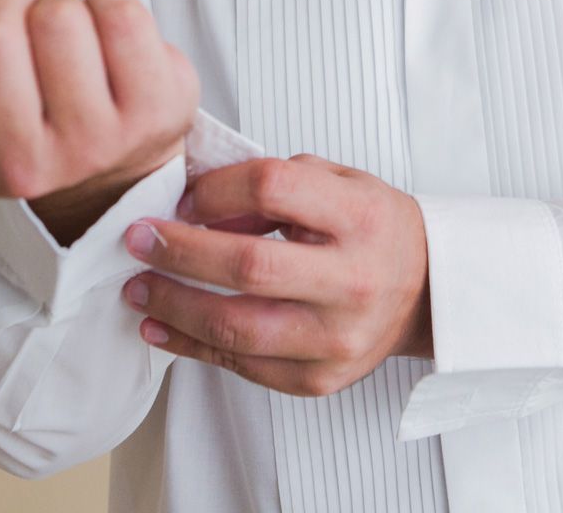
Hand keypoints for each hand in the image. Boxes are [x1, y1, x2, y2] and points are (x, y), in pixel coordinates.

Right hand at [0, 0, 200, 204]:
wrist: (119, 168)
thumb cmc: (25, 114)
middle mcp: (21, 169)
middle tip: (19, 6)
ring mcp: (92, 145)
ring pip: (57, 19)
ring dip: (60, 3)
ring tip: (67, 34)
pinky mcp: (154, 113)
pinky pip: (120, 13)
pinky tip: (109, 26)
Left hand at [119, 154, 433, 396]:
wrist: (425, 292)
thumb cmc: (373, 230)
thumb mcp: (338, 183)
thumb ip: (274, 184)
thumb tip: (196, 204)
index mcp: (359, 217)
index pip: (274, 189)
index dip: (216, 190)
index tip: (184, 197)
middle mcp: (353, 280)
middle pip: (248, 265)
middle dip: (178, 251)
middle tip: (137, 240)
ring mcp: (336, 337)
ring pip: (236, 328)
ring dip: (173, 306)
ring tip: (138, 287)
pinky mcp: (319, 379)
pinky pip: (241, 366)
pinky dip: (191, 345)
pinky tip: (160, 325)